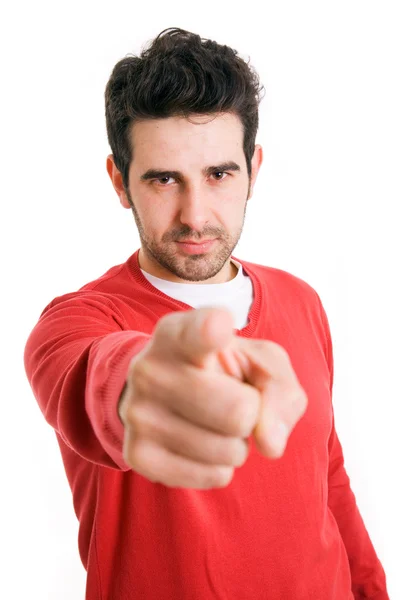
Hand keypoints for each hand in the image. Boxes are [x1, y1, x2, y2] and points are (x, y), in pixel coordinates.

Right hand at [118, 307, 306, 487]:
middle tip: (230, 398)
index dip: (210, 330)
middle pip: (238, 412)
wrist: (166, 393)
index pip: (196, 332)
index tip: (218, 326)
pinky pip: (215, 475)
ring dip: (236, 442)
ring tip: (211, 419)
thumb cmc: (224, 370)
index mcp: (178, 333)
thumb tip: (269, 444)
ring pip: (230, 450)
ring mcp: (138, 413)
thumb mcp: (260, 361)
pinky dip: (221, 466)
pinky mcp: (138, 455)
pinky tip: (200, 441)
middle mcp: (149, 369)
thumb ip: (280, 389)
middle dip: (250, 413)